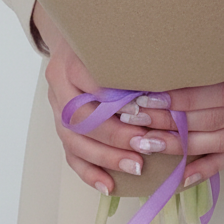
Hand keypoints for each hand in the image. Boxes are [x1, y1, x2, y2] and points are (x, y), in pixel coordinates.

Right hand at [34, 3, 153, 195]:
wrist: (74, 38)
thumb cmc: (104, 43)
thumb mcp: (118, 43)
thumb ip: (134, 60)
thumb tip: (167, 81)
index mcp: (72, 60)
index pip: (92, 85)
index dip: (119, 102)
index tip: (145, 112)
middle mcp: (59, 84)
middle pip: (81, 118)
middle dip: (116, 136)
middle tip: (146, 146)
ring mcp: (56, 107)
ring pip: (74, 140)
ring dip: (107, 158)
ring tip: (137, 167)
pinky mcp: (60, 126)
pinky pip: (71, 155)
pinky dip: (90, 172)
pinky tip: (109, 185)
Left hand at [117, 0, 223, 184]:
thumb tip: (179, 12)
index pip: (217, 91)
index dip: (180, 97)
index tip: (144, 94)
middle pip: (213, 118)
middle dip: (169, 121)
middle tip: (131, 120)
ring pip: (221, 139)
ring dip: (181, 145)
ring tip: (144, 143)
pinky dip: (210, 165)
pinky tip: (183, 174)